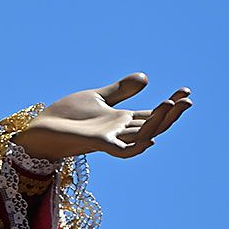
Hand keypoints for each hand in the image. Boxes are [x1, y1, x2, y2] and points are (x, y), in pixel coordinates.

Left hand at [11, 73, 191, 160]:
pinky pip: (122, 151)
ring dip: (158, 121)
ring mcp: (110, 139)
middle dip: (172, 113)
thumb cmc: (67, 117)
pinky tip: (151, 138)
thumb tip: (146, 77)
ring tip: (170, 103)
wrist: (41, 129)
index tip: (186, 91)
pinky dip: (137, 147)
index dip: (171, 105)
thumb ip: (121, 91)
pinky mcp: (97, 144)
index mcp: (122, 121)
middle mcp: (120, 132)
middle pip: (154, 125)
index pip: (153, 114)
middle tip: (188, 98)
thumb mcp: (97, 98)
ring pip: (143, 135)